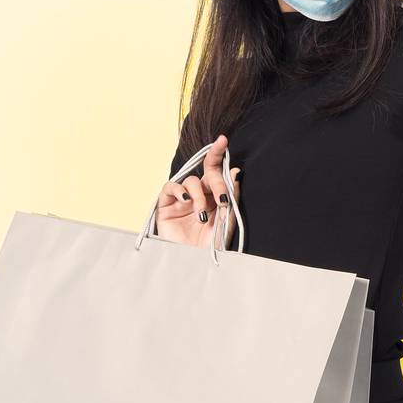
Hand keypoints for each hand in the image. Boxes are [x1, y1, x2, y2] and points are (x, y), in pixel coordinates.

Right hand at [154, 134, 239, 248]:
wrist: (193, 263)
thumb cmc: (211, 244)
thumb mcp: (227, 220)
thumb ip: (231, 195)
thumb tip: (236, 171)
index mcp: (214, 194)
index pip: (215, 169)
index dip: (217, 153)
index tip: (223, 140)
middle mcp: (198, 193)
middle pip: (206, 174)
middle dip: (216, 182)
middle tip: (222, 199)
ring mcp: (181, 198)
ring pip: (190, 181)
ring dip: (199, 195)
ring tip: (202, 214)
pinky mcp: (166, 205)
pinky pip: (170, 187)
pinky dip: (178, 189)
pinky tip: (186, 200)